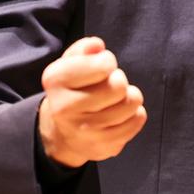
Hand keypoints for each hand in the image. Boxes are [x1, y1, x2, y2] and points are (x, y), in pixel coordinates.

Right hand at [37, 36, 146, 168]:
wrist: (63, 132)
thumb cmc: (74, 89)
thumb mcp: (71, 63)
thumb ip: (84, 49)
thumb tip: (97, 46)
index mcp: (55, 80)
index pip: (104, 65)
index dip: (107, 62)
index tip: (100, 68)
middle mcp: (65, 108)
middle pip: (119, 86)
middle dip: (118, 80)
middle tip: (107, 86)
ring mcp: (84, 132)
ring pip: (131, 104)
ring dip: (129, 97)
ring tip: (115, 100)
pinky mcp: (102, 147)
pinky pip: (137, 120)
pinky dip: (134, 114)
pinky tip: (120, 115)